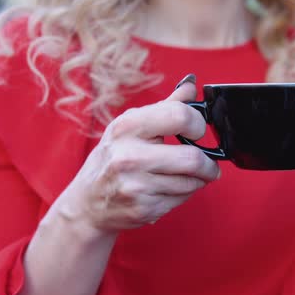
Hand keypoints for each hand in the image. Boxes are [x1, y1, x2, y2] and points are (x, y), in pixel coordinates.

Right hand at [54, 82, 220, 235]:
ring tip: (186, 176)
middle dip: (208, 164)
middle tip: (208, 165)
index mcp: (128, 127)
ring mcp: (135, 185)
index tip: (199, 131)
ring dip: (197, 180)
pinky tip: (170, 189)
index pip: (180, 116)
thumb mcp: (132, 126)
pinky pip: (182, 198)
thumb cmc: (113, 158)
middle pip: (193, 158)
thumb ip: (166, 106)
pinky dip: (184, 193)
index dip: (198, 124)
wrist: (87, 203)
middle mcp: (129, 156)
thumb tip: (191, 86)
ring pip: (191, 181)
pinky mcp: (143, 209)